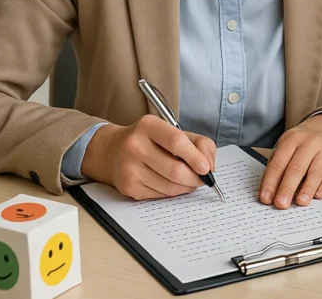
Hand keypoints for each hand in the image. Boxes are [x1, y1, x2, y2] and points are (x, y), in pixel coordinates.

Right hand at [81, 115, 216, 200]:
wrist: (111, 151)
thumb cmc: (150, 140)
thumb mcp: (174, 131)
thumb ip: (199, 143)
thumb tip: (210, 166)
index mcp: (148, 126)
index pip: (176, 141)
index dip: (195, 157)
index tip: (207, 168)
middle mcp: (135, 146)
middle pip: (174, 169)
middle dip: (195, 178)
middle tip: (203, 178)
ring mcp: (129, 168)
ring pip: (169, 186)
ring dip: (186, 187)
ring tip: (190, 180)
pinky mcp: (128, 187)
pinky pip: (160, 195)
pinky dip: (173, 192)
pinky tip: (173, 184)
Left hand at [259, 114, 321, 208]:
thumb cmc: (304, 142)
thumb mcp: (288, 145)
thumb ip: (280, 165)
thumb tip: (272, 191)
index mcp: (292, 139)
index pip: (279, 163)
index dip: (271, 182)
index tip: (266, 198)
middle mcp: (310, 143)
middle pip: (296, 168)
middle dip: (287, 188)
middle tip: (281, 204)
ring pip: (316, 172)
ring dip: (307, 189)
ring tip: (300, 202)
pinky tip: (318, 196)